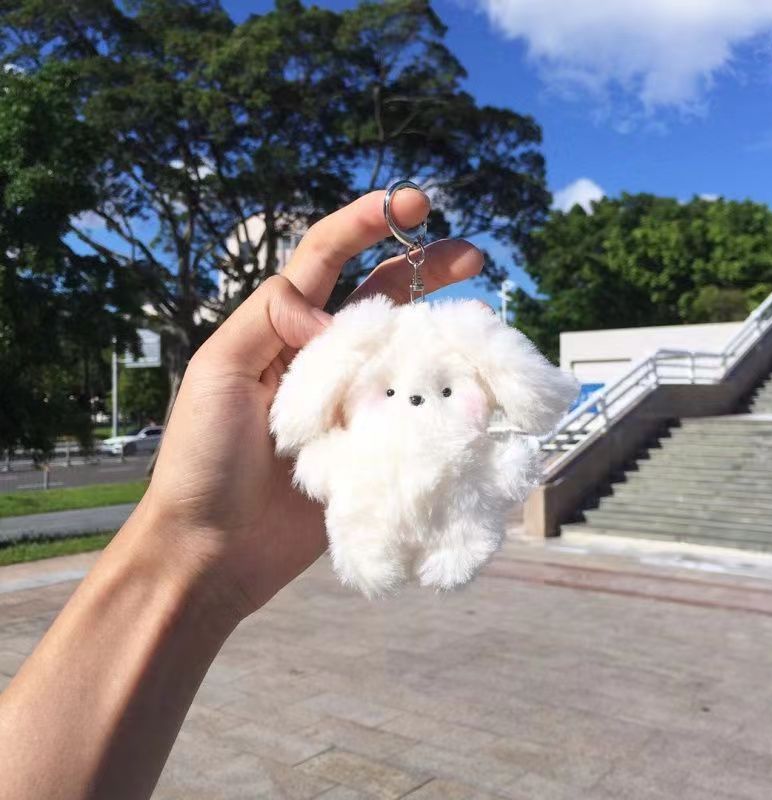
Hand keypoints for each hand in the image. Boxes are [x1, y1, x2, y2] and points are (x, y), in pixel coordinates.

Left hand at [141, 189, 483, 619]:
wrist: (215, 549)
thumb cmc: (202, 458)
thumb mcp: (216, 370)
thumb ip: (268, 319)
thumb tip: (331, 312)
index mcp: (281, 331)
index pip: (326, 259)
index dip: (367, 223)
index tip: (413, 203)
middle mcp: (321, 358)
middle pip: (380, 297)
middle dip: (424, 268)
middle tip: (472, 256)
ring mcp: (350, 401)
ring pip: (404, 350)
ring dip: (442, 329)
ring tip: (480, 322)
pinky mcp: (370, 445)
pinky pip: (411, 409)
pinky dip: (442, 393)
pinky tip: (472, 387)